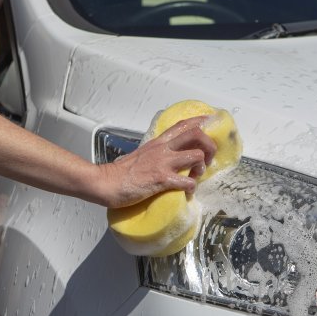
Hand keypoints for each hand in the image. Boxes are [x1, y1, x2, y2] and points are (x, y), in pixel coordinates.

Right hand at [96, 116, 216, 207]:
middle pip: (196, 134)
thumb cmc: (120, 172)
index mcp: (157, 143)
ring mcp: (163, 163)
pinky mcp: (162, 179)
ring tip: (195, 177)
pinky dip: (192, 188)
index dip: (199, 123)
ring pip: (196, 156)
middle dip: (209, 146)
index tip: (210, 125)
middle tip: (207, 160)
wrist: (106, 182)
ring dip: (201, 168)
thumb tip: (164, 159)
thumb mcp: (140, 155)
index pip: (182, 125)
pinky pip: (187, 182)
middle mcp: (163, 149)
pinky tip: (187, 193)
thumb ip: (154, 154)